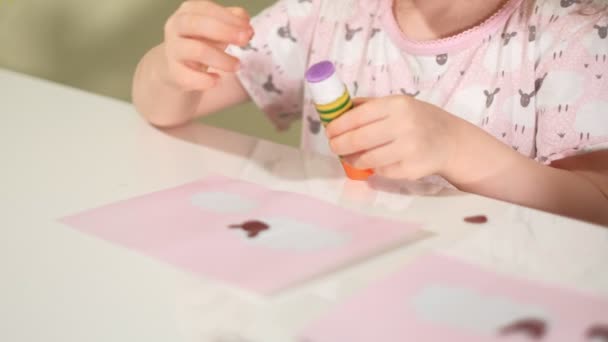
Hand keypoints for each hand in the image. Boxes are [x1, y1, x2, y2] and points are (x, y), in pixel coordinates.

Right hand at [162, 1, 252, 90]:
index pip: (207, 9)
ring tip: (236, 66)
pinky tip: (217, 80)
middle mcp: (175, 27)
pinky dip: (204, 80)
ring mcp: (172, 50)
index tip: (248, 28)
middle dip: (224, 32)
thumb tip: (246, 24)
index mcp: (188, 12)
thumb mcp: (218, 29)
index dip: (229, 18)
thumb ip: (233, 22)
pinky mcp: (173, 73)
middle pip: (197, 24)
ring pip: (196, 50)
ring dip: (221, 59)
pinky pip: (188, 77)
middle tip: (245, 40)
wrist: (176, 69)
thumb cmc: (201, 42)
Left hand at [325, 95, 460, 179]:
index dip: (338, 126)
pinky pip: (380, 171)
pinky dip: (373, 168)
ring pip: (366, 159)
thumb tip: (338, 110)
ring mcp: (409, 149)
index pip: (358, 116)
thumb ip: (370, 106)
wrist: (451, 141)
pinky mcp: (411, 169)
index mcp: (397, 105)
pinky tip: (373, 162)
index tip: (330, 131)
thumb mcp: (399, 105)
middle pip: (358, 139)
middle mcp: (404, 125)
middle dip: (339, 144)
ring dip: (352, 159)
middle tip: (334, 146)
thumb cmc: (419, 120)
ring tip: (349, 156)